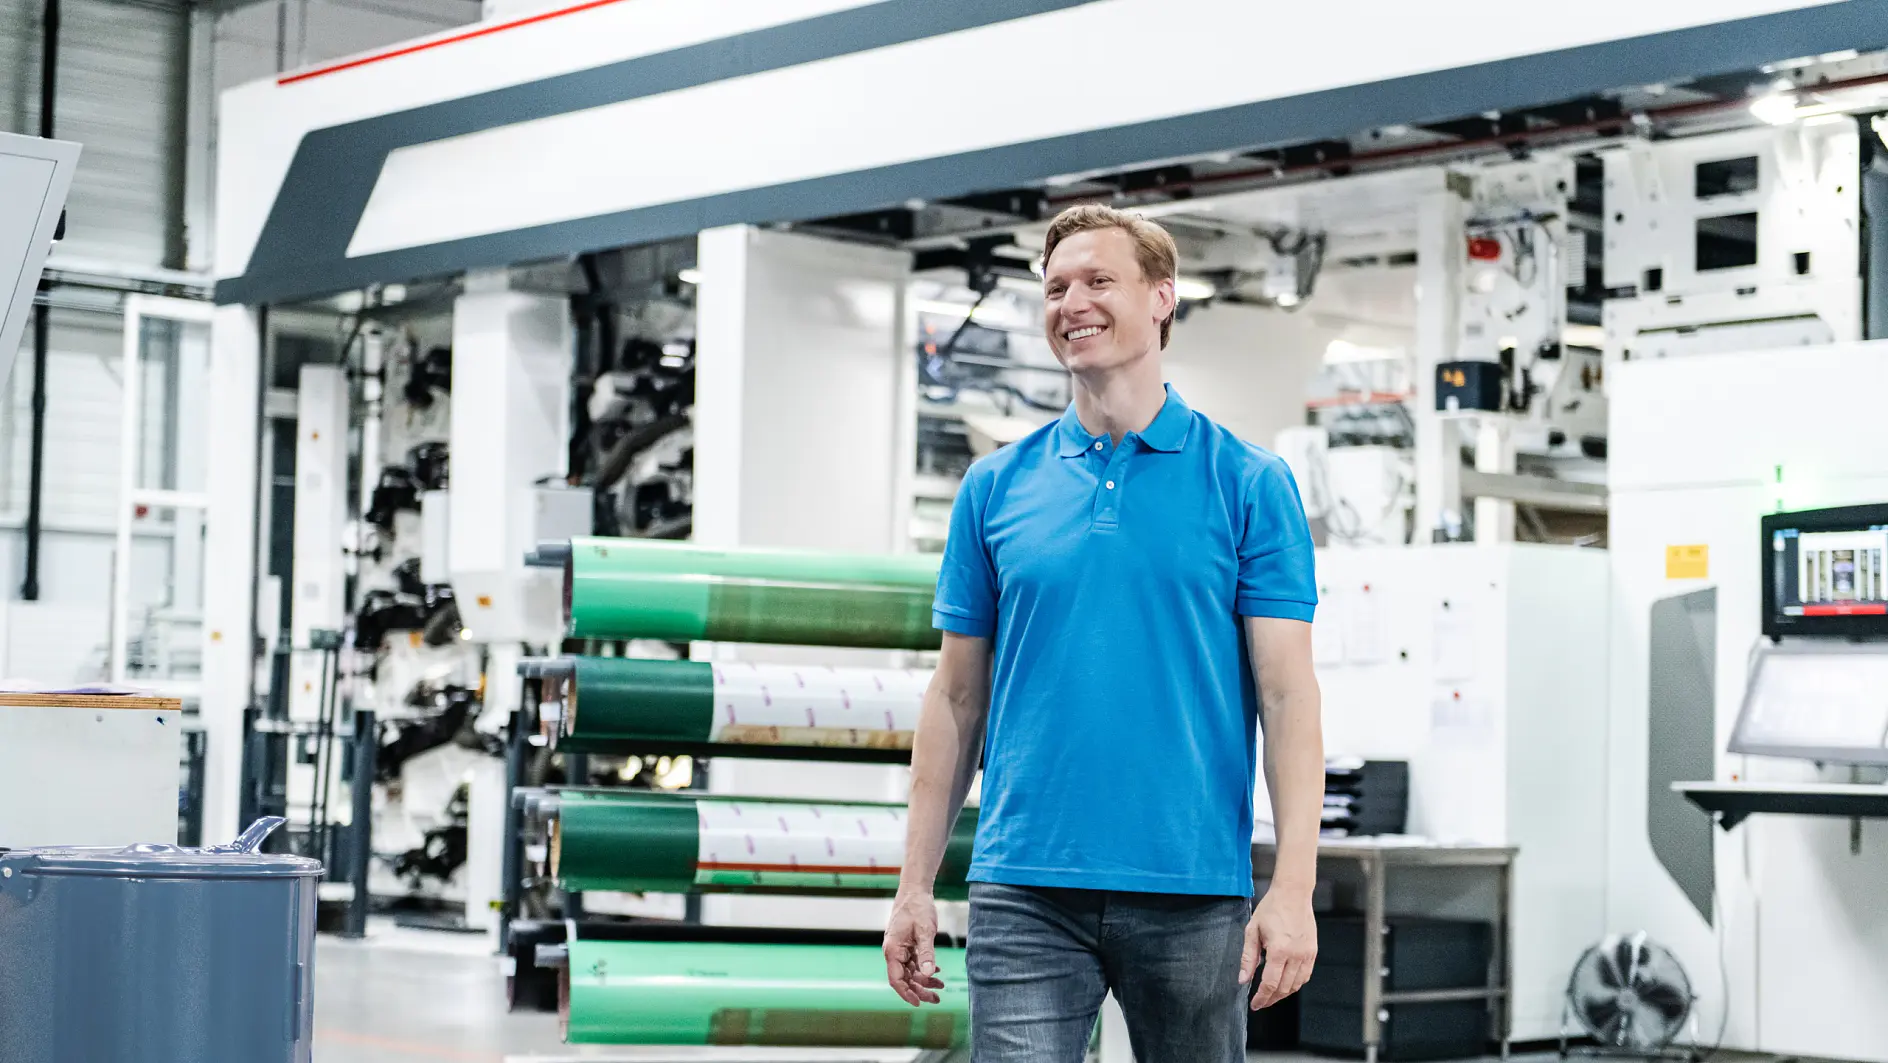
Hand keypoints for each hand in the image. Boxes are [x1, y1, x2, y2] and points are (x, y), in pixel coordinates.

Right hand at [884, 888, 944, 1005]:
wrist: (915, 890)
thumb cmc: (918, 907)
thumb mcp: (925, 931)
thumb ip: (926, 953)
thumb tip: (929, 974)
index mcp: (893, 950)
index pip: (896, 979)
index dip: (907, 993)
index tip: (919, 1003)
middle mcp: (894, 952)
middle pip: (905, 979)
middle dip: (920, 990)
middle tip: (937, 999)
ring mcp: (900, 949)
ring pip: (910, 972)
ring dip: (924, 981)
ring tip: (941, 987)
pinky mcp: (906, 945)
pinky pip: (914, 962)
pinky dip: (924, 969)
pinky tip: (937, 972)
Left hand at [1240, 886, 1316, 1009]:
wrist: (1293, 894)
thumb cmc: (1271, 909)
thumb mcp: (1252, 931)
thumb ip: (1248, 958)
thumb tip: (1243, 980)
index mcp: (1279, 950)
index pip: (1270, 984)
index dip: (1261, 998)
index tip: (1254, 1004)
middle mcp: (1296, 955)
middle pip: (1284, 988)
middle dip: (1271, 999)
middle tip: (1260, 1002)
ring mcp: (1307, 954)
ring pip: (1296, 985)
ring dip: (1283, 994)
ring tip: (1271, 996)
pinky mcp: (1313, 952)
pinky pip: (1305, 976)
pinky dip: (1295, 984)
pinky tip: (1285, 984)